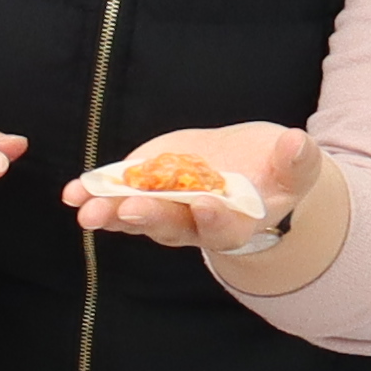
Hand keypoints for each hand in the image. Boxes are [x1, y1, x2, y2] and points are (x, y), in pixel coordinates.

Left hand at [60, 116, 308, 254]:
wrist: (248, 167)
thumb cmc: (277, 171)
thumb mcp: (295, 167)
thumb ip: (296, 162)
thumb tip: (297, 143)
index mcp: (235, 224)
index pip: (222, 227)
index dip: (213, 218)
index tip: (203, 206)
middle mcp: (194, 223)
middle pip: (171, 224)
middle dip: (149, 216)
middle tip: (128, 209)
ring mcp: (164, 207)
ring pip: (134, 215)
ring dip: (109, 212)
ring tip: (86, 208)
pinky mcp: (144, 187)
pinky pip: (114, 195)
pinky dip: (94, 194)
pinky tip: (73, 191)